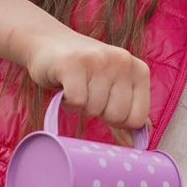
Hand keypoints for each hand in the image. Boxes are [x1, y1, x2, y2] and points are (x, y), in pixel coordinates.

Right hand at [24, 29, 150, 127]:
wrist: (48, 42)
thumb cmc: (84, 70)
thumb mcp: (113, 86)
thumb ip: (128, 112)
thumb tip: (136, 143)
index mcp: (139, 70)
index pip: (138, 118)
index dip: (119, 121)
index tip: (106, 104)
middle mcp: (123, 61)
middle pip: (117, 116)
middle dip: (99, 112)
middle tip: (89, 92)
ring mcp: (98, 60)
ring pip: (95, 110)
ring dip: (81, 105)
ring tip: (77, 85)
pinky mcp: (73, 63)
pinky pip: (76, 102)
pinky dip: (67, 102)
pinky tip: (65, 86)